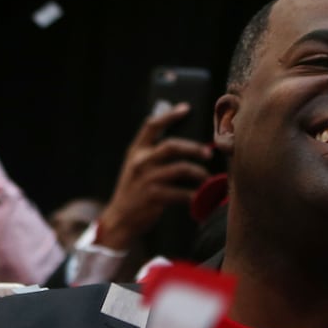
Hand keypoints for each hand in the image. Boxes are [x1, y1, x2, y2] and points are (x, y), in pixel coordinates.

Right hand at [96, 103, 211, 249]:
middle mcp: (140, 162)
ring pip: (180, 168)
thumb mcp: (136, 168)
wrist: (119, 219)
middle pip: (171, 146)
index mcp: (136, 151)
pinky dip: (194, 195)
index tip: (186, 108)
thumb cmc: (134, 191)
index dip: (169, 115)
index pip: (152, 126)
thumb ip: (152, 154)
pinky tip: (200, 197)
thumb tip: (183, 145)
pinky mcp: (153, 196)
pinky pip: (181, 193)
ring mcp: (146, 179)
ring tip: (206, 178)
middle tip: (207, 153)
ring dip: (198, 172)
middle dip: (193, 148)